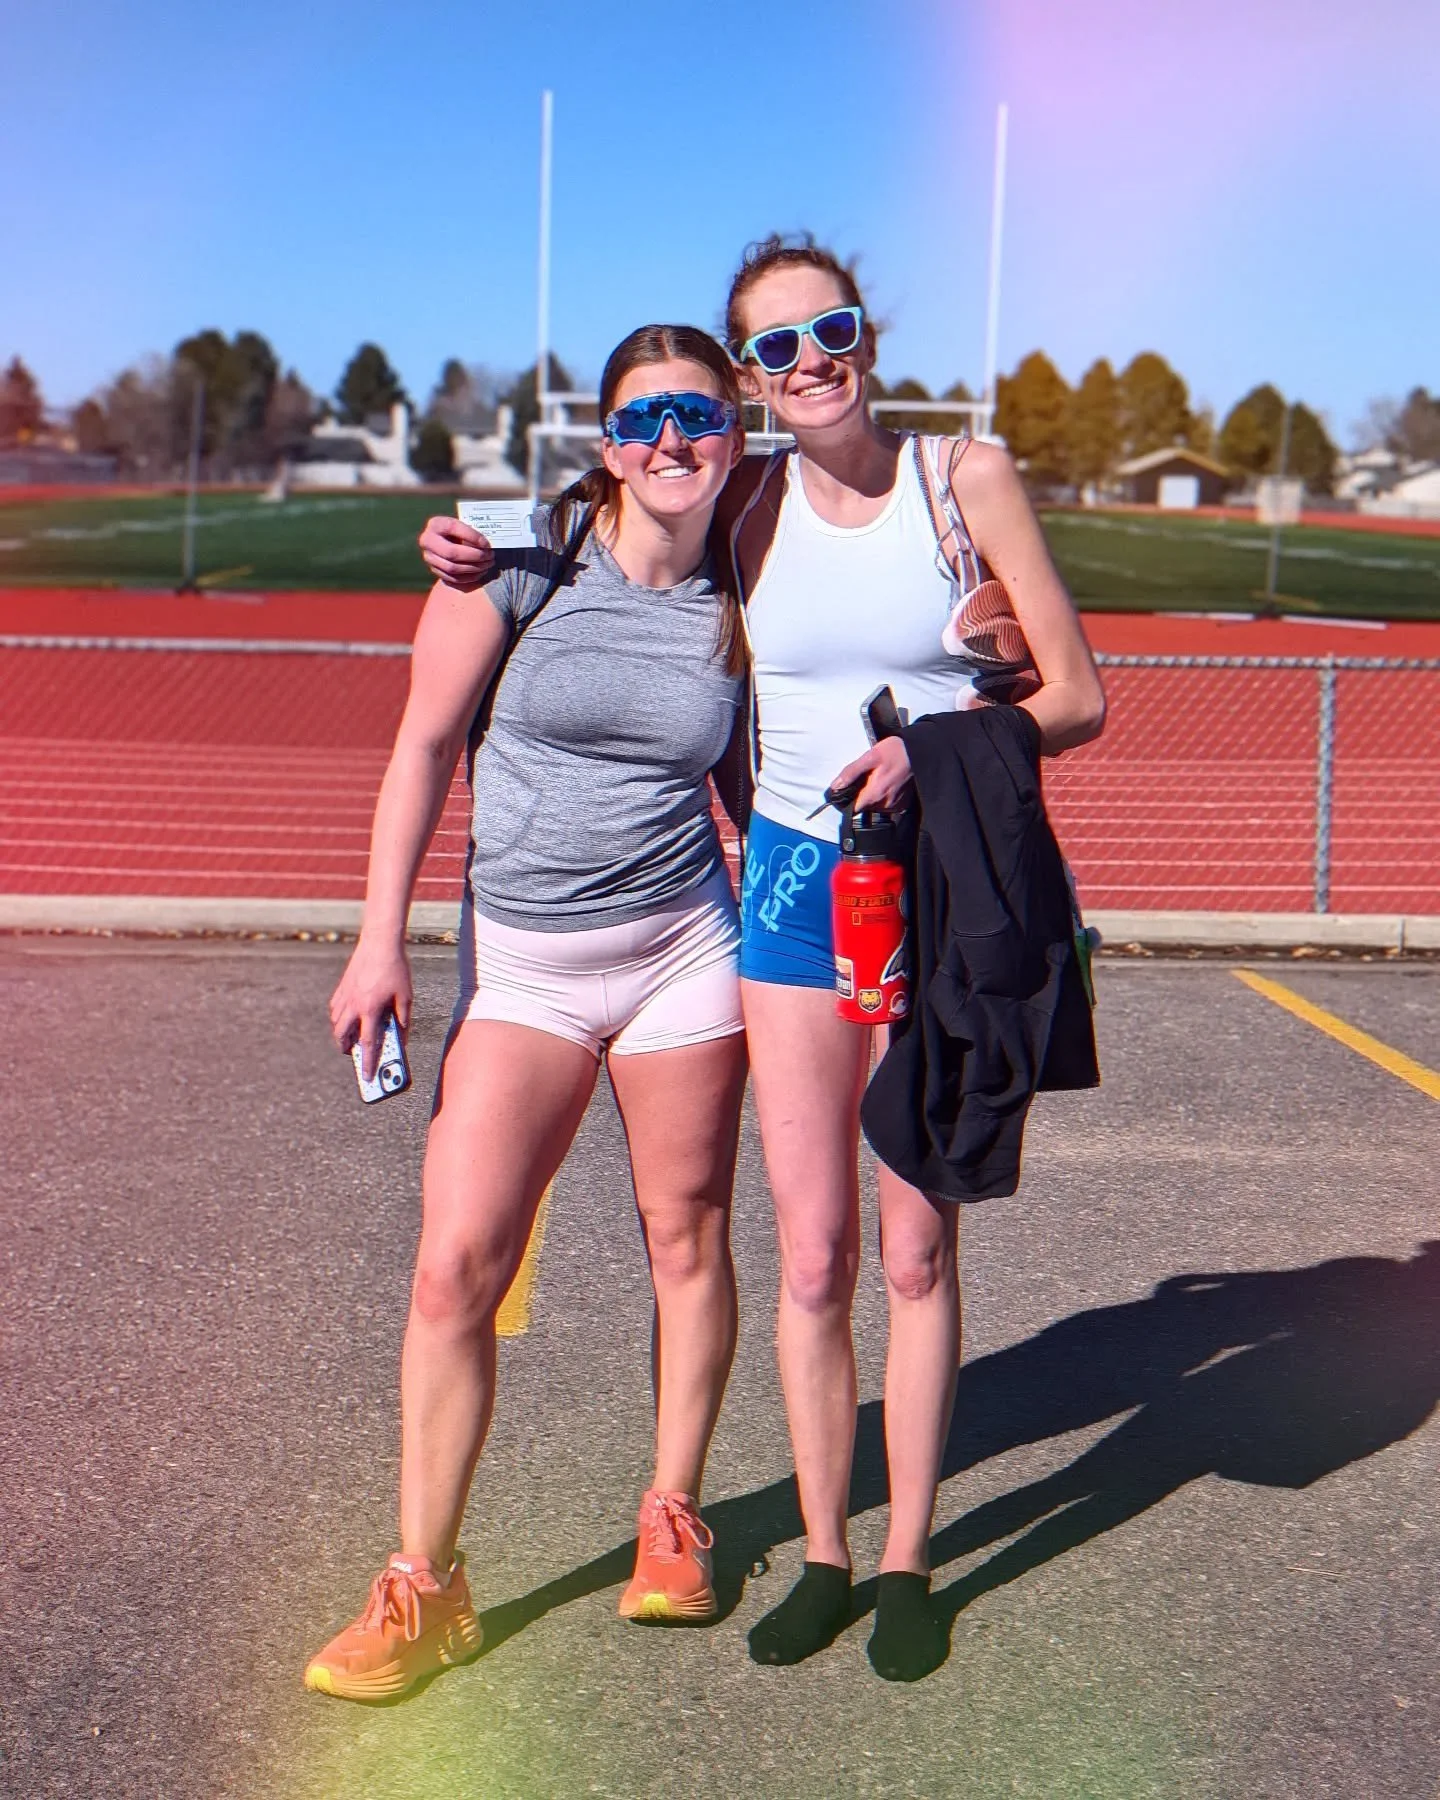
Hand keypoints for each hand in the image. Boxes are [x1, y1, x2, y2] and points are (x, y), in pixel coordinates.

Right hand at [329, 936, 412, 1081]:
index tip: (367, 1078)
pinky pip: (335, 1008)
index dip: (368, 1063)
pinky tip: (347, 1016)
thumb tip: (401, 1037)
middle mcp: (354, 1005)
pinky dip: (339, 1017)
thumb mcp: (405, 996)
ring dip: (341, 1033)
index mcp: (371, 1009)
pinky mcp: (342, 986)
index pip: (367, 1044)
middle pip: (342, 1036)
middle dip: (346, 1049)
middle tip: (353, 1055)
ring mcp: (345, 995)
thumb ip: (402, 1019)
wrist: (380, 941)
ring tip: (350, 1038)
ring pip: (336, 1022)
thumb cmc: (395, 968)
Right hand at [417, 517, 494, 590]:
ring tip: (488, 564)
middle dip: (475, 556)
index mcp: (436, 524)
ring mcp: (429, 557)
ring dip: (474, 568)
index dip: (472, 537)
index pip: (453, 528)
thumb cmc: (460, 530)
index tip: (487, 544)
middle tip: (490, 556)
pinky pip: (453, 578)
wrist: (447, 540)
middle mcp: (427, 540)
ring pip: (452, 568)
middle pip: (451, 552)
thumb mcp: (463, 524)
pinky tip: (481, 572)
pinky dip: (469, 577)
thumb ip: (472, 530)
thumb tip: (488, 544)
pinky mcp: (434, 570)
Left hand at [830, 736, 912, 812]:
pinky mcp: (902, 804)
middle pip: (864, 807)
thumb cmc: (896, 751)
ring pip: (875, 806)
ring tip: (878, 779)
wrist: (919, 752)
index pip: (853, 809)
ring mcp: (894, 805)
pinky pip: (886, 805)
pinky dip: (883, 797)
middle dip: (861, 795)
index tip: (846, 792)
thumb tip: (836, 785)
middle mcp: (884, 803)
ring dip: (872, 796)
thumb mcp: (870, 757)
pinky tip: (886, 783)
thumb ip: (851, 772)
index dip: (847, 801)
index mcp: (874, 794)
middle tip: (866, 778)